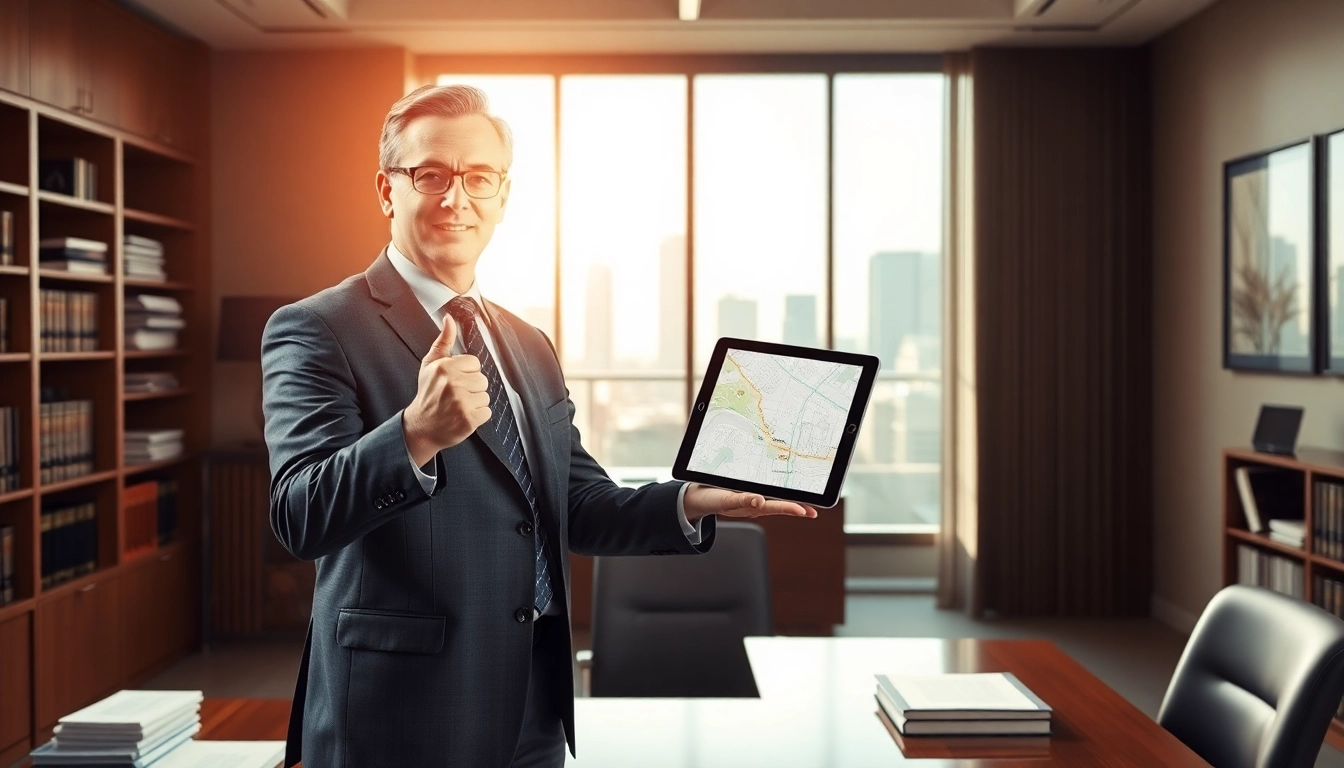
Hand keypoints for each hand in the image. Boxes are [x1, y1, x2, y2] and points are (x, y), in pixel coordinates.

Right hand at [403, 314, 490, 464]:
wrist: (421, 427)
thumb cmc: (427, 394)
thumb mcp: (430, 365)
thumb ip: (443, 341)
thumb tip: (449, 319)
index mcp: (445, 367)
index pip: (475, 363)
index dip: (466, 372)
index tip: (454, 381)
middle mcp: (453, 383)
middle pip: (482, 380)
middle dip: (472, 387)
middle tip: (455, 395)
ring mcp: (461, 402)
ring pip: (486, 396)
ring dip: (475, 402)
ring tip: (458, 406)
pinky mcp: (469, 419)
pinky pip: (487, 412)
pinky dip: (478, 416)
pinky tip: (462, 416)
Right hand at [681, 483, 816, 522]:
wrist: (697, 497)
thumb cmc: (711, 498)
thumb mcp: (726, 498)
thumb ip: (743, 500)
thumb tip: (760, 501)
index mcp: (752, 506)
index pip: (776, 506)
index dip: (791, 508)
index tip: (804, 510)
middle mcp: (755, 504)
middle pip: (779, 505)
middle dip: (797, 508)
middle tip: (813, 511)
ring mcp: (752, 501)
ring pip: (774, 501)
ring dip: (790, 503)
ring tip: (806, 507)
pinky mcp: (747, 495)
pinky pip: (765, 496)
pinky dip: (777, 495)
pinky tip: (786, 495)